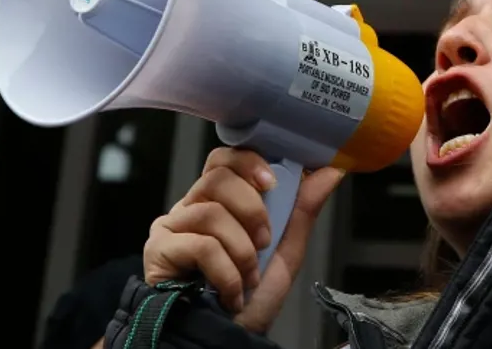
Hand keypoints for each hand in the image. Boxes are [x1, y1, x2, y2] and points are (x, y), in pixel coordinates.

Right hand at [143, 147, 345, 333]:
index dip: (248, 163)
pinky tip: (230, 292)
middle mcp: (189, 209)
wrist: (227, 340)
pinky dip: (226, 272)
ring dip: (242, 250)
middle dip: (252, 209)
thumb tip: (332, 170)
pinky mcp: (159, 252)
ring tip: (248, 277)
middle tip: (263, 242)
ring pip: (211, 212)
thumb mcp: (285, 251)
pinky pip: (200, 245)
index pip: (224, 161)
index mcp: (216, 202)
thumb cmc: (251, 299)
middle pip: (217, 177)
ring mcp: (170, 229)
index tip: (272, 183)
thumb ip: (303, 208)